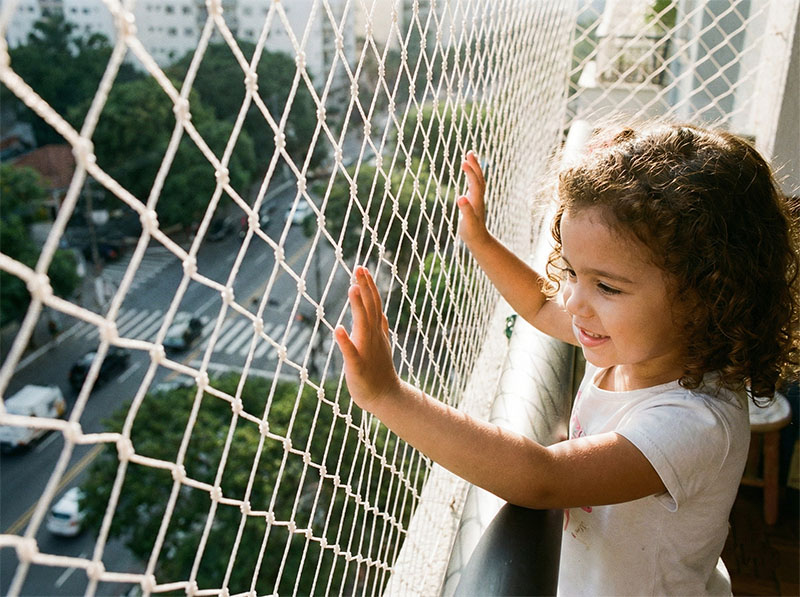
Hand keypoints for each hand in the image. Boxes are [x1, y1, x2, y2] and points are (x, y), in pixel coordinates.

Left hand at [334, 267, 401, 412]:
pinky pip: (351, 352)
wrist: (386, 397)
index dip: (369, 286)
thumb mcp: (381, 345)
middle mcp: (373, 337)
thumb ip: (380, 328)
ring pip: (362, 325)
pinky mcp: (357, 367)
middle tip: (359, 268)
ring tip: (352, 288)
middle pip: (370, 308)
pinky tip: (338, 329)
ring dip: (358, 307)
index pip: (374, 304)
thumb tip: (380, 313)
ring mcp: (367, 351)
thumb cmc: (380, 370)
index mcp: (376, 332)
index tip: (362, 268)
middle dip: (365, 288)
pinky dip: (345, 341)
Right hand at [457, 151, 487, 246]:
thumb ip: (465, 210)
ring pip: (478, 181)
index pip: (475, 183)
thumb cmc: (472, 232)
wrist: (479, 240)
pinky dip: (472, 176)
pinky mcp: (474, 201)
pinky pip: (474, 185)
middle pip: (479, 178)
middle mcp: (478, 198)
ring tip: (469, 157)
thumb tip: (461, 197)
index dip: (470, 173)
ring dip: (474, 168)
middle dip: (475, 165)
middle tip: (469, 152)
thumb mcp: (468, 222)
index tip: (465, 161)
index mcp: (476, 201)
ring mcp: (477, 199)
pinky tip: (468, 173)